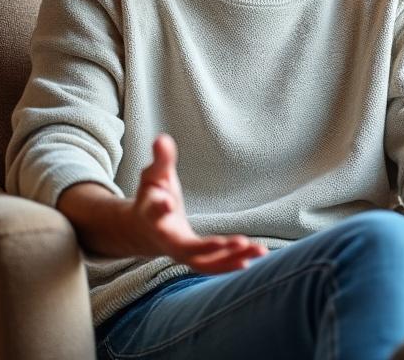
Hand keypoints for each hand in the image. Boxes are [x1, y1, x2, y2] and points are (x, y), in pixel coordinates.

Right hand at [130, 134, 267, 273]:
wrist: (143, 229)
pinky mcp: (192, 258)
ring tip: (260, 250)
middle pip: (186, 249)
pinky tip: (255, 255)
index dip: (160, 207)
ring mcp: (179, 252)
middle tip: (238, 242)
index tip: (169, 202)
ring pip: (204, 263)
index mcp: (151, 215)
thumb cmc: (152, 196)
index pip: (154, 212)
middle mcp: (165, 238)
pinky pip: (213, 265)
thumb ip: (161, 159)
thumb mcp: (154, 175)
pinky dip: (232, 263)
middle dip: (210, 248)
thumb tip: (162, 138)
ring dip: (231, 259)